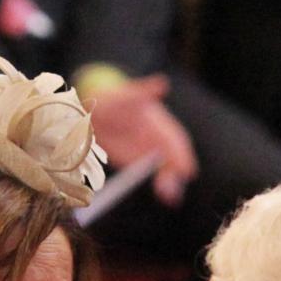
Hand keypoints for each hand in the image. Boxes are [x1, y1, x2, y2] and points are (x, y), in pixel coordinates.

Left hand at [87, 75, 197, 206]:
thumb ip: (144, 91)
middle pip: (174, 157)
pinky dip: (163, 186)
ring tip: (172, 196)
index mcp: (160, 123)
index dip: (181, 154)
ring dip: (171, 183)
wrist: (94, 113)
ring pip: (168, 169)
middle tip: (175, 188)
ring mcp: (151, 153)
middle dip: (176, 172)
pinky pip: (156, 176)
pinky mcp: (140, 163)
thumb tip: (162, 83)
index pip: (176, 139)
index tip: (186, 168)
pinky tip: (168, 197)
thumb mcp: (126, 96)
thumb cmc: (113, 100)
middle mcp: (159, 139)